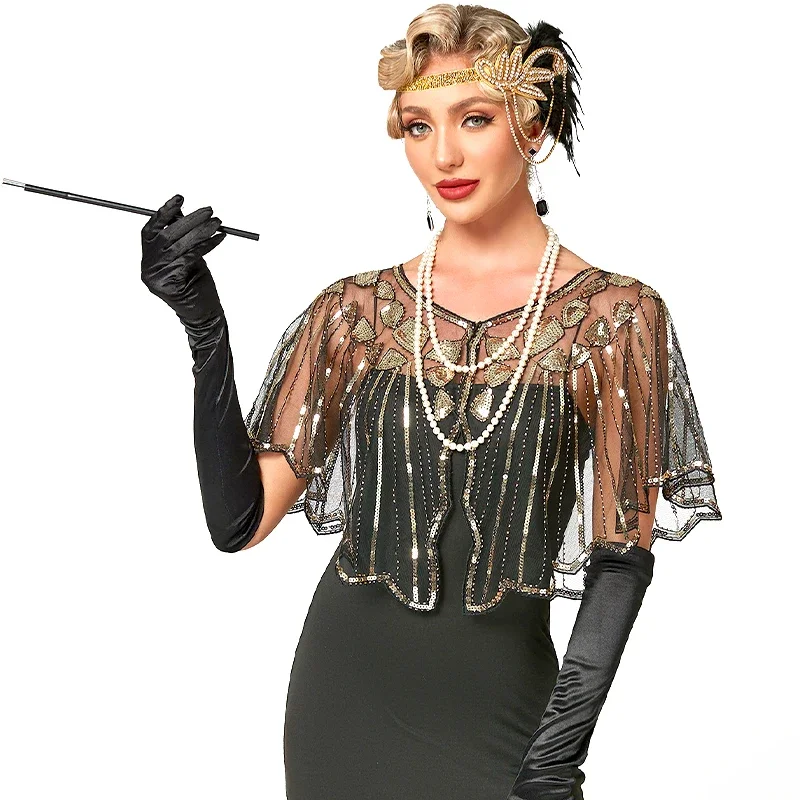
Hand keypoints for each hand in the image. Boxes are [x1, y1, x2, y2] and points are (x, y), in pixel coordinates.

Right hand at [140, 193, 226, 326]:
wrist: (204, 314)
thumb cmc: (196, 283)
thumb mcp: (187, 255)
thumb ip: (181, 236)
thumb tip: (184, 210)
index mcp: (148, 258)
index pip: (151, 230)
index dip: (165, 212)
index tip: (180, 198)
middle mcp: (148, 267)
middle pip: (166, 235)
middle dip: (189, 220)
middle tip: (210, 211)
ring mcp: (156, 277)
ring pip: (179, 246)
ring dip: (201, 231)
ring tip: (218, 223)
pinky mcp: (169, 284)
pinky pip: (190, 257)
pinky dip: (207, 245)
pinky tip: (219, 238)